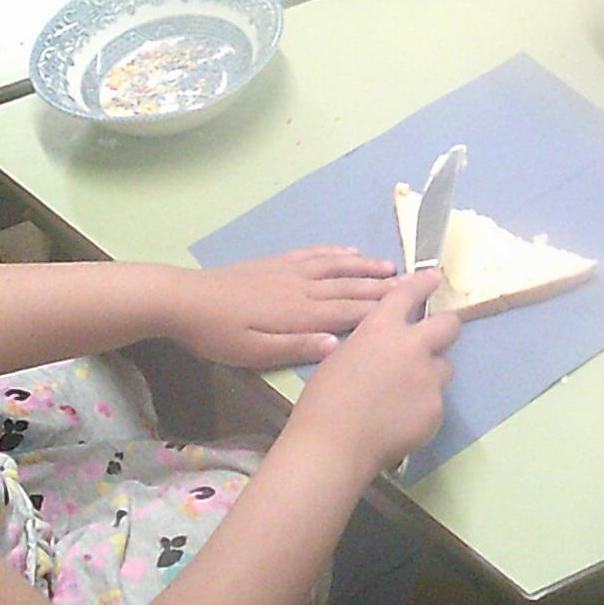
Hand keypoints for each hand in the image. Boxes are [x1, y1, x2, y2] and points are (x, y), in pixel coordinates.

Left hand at [177, 247, 401, 368]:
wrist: (185, 300)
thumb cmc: (218, 335)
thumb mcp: (253, 353)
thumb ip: (296, 348)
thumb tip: (338, 343)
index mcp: (299, 313)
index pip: (350, 311)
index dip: (383, 307)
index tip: (414, 303)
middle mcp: (302, 288)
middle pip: (350, 286)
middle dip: (384, 285)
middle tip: (417, 281)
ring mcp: (289, 272)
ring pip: (336, 266)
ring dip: (365, 266)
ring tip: (392, 266)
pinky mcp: (276, 264)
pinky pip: (314, 255)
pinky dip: (335, 253)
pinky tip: (348, 251)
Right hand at [288, 272, 457, 474]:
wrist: (333, 445)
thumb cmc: (323, 401)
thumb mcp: (341, 356)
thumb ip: (370, 344)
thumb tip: (383, 347)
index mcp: (381, 328)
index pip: (409, 294)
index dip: (423, 284)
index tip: (433, 279)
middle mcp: (412, 346)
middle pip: (448, 325)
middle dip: (445, 326)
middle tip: (436, 336)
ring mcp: (429, 377)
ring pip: (443, 367)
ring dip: (430, 373)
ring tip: (406, 393)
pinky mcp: (437, 408)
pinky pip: (436, 400)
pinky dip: (423, 406)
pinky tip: (401, 419)